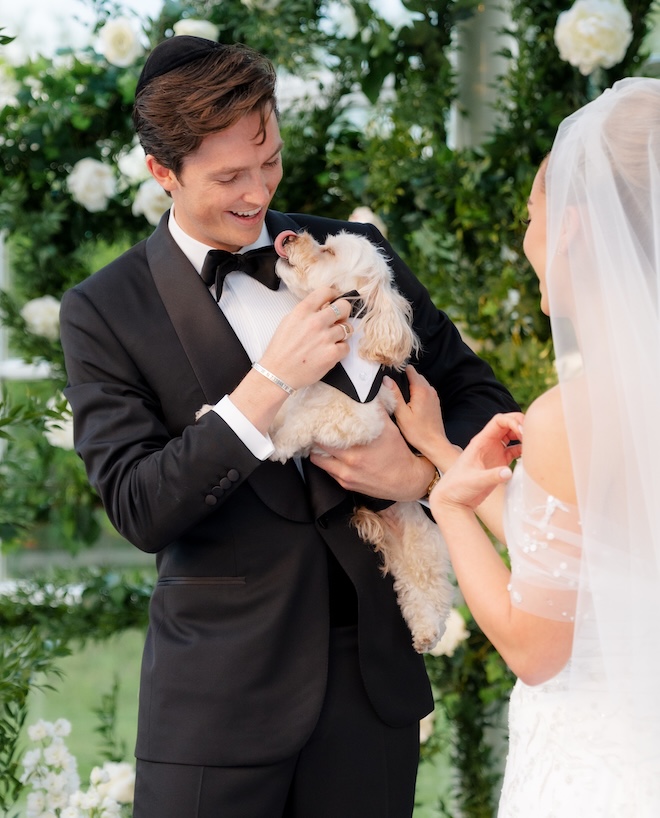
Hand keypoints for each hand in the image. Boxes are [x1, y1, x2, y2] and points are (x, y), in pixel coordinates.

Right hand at [261, 287, 353, 389]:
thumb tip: (323, 307)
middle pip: (344, 306)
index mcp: (303, 311)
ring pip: (348, 328)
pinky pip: (346, 346)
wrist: (278, 373)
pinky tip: (329, 352)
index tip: (335, 299)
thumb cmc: (281, 350)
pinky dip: (340, 349)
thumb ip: (306, 312)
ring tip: (331, 340)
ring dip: (342, 333)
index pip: (326, 292)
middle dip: (343, 312)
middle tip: (339, 319)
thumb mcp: (288, 322)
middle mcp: (315, 322)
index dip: (334, 294)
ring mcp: (325, 338)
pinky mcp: (332, 354)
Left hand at [310, 409, 432, 500]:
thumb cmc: (399, 453)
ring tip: (320, 441)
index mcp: (359, 444)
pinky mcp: (346, 484)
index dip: (321, 420)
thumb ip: (377, 410)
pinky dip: (326, 462)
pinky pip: (327, 471)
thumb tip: (367, 393)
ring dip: (318, 450)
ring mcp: (346, 474)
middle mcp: (350, 459)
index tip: (318, 414)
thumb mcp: (390, 428)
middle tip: (316, 426)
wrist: (407, 481)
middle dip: (317, 434)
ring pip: (318, 459)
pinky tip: (331, 456)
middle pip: (319, 443)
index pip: (328, 429)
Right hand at [385, 366, 458, 472]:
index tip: (390, 375)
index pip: (410, 370)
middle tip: (393, 386)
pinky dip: (417, 392)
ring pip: (420, 382)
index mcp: (421, 390)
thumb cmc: (417, 431)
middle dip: (404, 377)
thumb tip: (386, 379)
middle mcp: (429, 390)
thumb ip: (394, 395)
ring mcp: (434, 396)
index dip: (399, 371)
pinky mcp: (435, 402)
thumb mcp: (402, 413)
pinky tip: (409, 402)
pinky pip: (425, 390)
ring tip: (399, 394)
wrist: (434, 443)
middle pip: (415, 375)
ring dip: (411, 385)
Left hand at [430, 412, 523, 512]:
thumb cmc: (458, 487)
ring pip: (511, 436)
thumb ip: (492, 476)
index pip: (499, 421)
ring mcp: (494, 452)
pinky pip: (514, 450)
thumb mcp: (475, 481)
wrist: (453, 499)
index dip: (513, 421)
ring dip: (523, 436)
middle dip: (521, 424)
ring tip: (535, 444)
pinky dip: (523, 450)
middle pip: (507, 424)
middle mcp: (488, 443)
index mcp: (480, 441)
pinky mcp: (498, 463)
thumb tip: (508, 472)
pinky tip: (530, 456)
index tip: (523, 432)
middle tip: (533, 435)